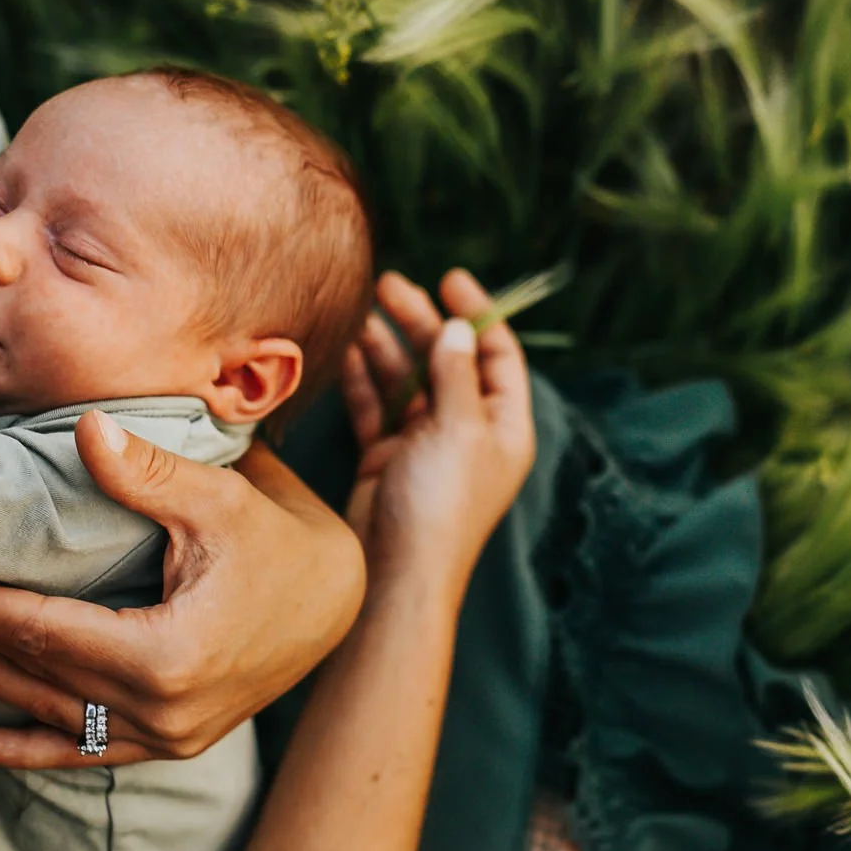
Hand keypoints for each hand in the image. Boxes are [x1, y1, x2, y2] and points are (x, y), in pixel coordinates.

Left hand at [0, 422, 366, 767]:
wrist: (342, 601)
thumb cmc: (283, 541)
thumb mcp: (222, 500)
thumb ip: (150, 471)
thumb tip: (86, 430)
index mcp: (169, 656)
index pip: (46, 631)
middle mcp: (165, 712)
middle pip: (41, 675)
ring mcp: (170, 737)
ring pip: (56, 718)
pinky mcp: (175, 743)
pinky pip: (89, 755)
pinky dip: (29, 750)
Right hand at [340, 269, 537, 594]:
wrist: (397, 571)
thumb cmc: (440, 505)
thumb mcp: (459, 430)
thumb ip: (457, 375)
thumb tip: (458, 329)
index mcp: (504, 426)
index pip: (498, 356)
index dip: (478, 314)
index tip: (450, 279)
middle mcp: (467, 432)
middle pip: (447, 361)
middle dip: (420, 321)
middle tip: (388, 284)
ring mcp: (425, 445)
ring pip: (407, 381)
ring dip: (386, 346)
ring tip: (358, 312)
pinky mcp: (387, 458)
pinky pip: (376, 407)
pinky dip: (363, 379)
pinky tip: (346, 350)